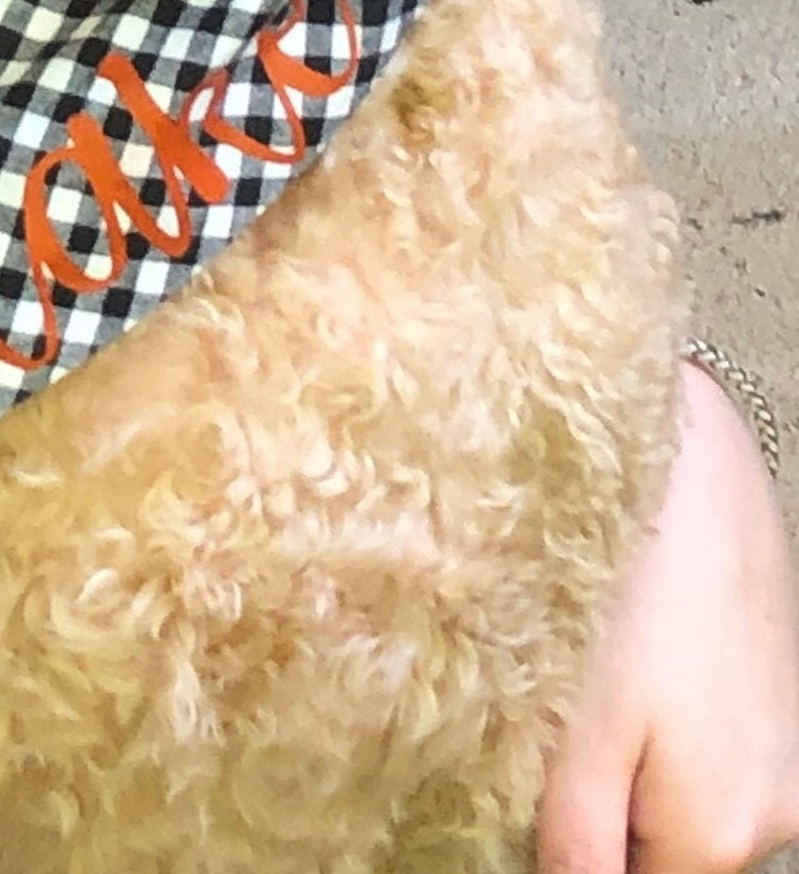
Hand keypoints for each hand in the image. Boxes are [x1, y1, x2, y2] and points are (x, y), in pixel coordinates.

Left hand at [536, 361, 798, 873]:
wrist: (694, 453)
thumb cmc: (631, 576)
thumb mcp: (575, 716)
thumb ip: (572, 832)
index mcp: (720, 832)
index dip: (556, 856)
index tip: (515, 791)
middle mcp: (773, 812)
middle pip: (662, 851)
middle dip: (595, 809)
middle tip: (532, 727)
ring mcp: (784, 754)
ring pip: (680, 797)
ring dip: (624, 763)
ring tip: (577, 679)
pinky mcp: (777, 696)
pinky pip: (705, 743)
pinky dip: (657, 719)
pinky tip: (621, 652)